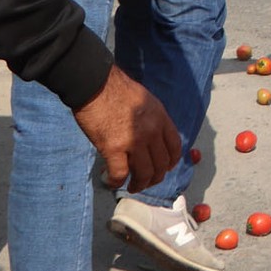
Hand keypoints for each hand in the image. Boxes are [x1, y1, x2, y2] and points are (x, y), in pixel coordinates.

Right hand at [74, 66, 181, 192]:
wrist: (95, 84)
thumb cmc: (116, 89)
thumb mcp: (146, 101)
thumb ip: (152, 119)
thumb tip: (151, 137)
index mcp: (161, 118)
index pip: (175, 146)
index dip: (171, 161)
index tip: (165, 168)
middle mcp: (152, 131)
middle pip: (161, 164)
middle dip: (155, 178)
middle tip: (146, 182)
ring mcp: (134, 141)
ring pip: (145, 173)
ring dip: (139, 184)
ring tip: (132, 186)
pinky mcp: (114, 148)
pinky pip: (120, 173)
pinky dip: (116, 181)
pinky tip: (111, 181)